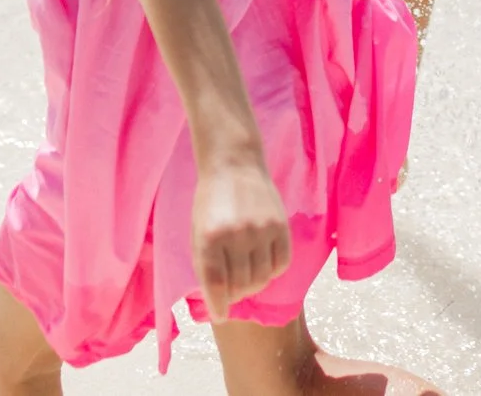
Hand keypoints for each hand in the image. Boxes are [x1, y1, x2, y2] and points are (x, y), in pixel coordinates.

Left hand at [190, 152, 290, 317]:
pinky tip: (262, 262)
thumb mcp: (198, 234)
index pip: (217, 285)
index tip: (220, 315)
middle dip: (235, 294)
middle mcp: (237, 235)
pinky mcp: (281, 225)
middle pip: (241, 286)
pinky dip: (272, 271)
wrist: (234, 165)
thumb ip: (206, 266)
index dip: (219, 306)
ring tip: (246, 275)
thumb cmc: (210, 203)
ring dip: (253, 284)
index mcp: (210, 238)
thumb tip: (220, 301)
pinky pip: (281, 264)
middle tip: (231, 288)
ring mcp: (262, 229)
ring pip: (262, 278)